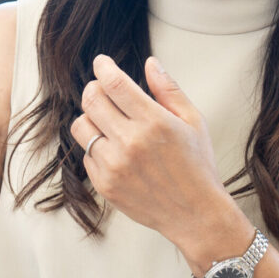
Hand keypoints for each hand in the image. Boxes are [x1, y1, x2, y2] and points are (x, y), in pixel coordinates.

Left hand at [70, 54, 251, 265]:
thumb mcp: (193, 121)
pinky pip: (86, 154)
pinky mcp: (105, 184)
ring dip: (91, 116)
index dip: (103, 68)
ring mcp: (114, 165)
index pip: (115, 84)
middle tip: (103, 89)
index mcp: (153, 122)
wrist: (195, 214)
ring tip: (107, 120)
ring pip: (81, 126)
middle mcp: (130, 142)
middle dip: (94, 88)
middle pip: (92, 100)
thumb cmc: (197, 165)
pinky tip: (115, 149)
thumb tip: (150, 63)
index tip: (101, 62)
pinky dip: (96, 146)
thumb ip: (169, 90)